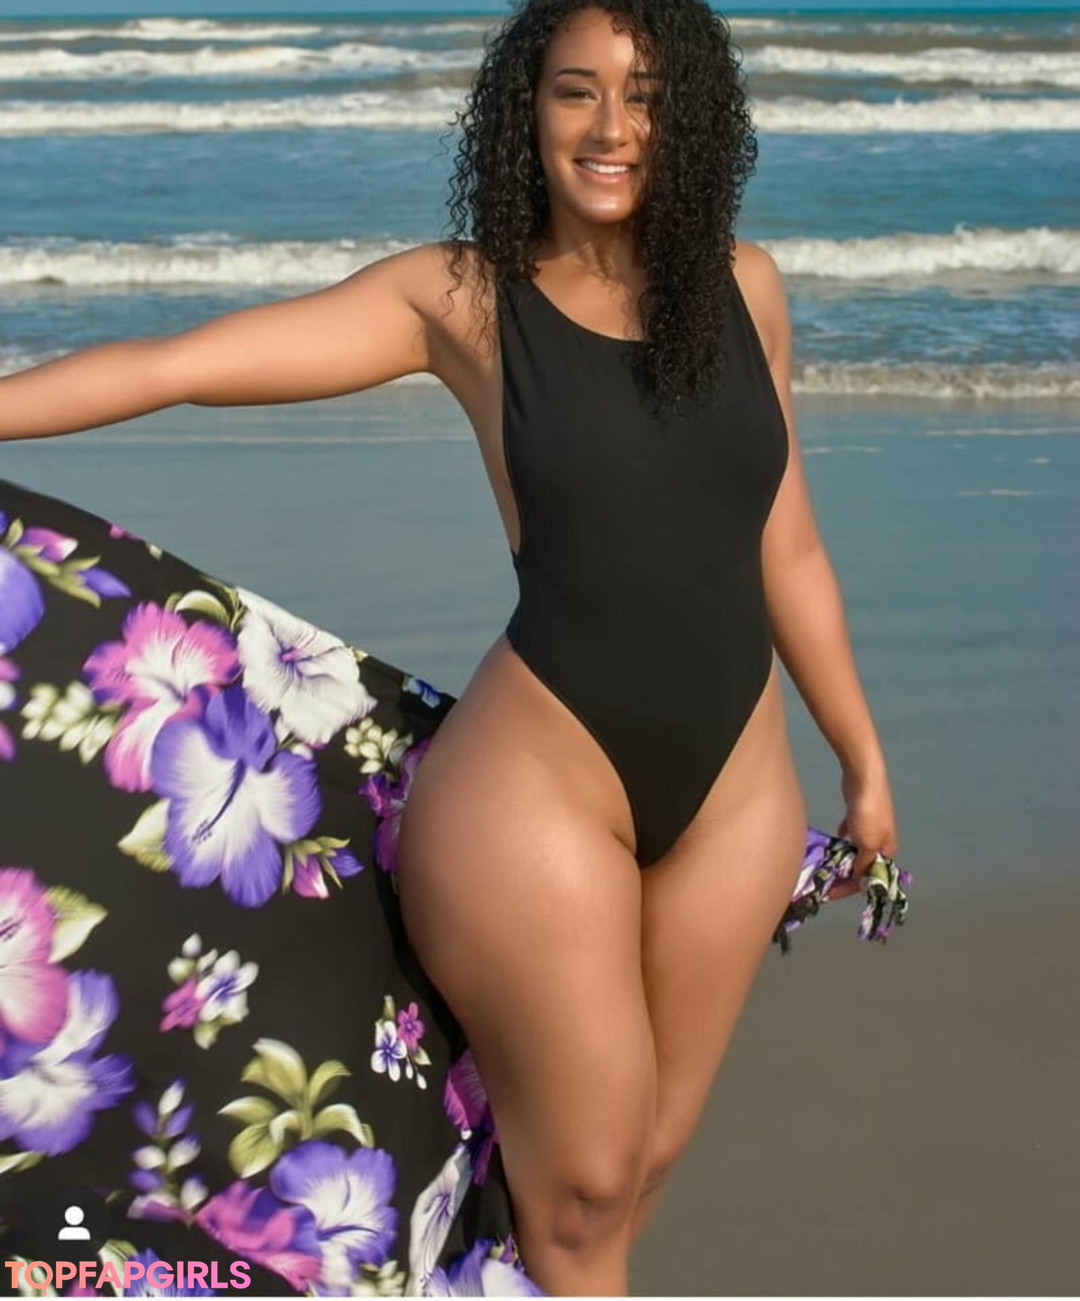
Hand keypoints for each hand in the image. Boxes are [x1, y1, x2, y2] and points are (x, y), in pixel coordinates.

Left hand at [830, 767, 898, 900]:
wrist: (864, 778)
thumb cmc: (868, 813)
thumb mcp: (868, 844)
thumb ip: (864, 863)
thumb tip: (859, 878)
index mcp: (887, 851)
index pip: (869, 878)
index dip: (849, 888)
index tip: (829, 893)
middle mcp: (881, 841)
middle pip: (862, 864)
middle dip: (845, 874)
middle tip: (824, 880)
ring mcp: (870, 826)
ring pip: (855, 848)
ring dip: (842, 857)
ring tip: (825, 864)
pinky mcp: (858, 814)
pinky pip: (850, 832)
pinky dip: (843, 838)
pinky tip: (833, 841)